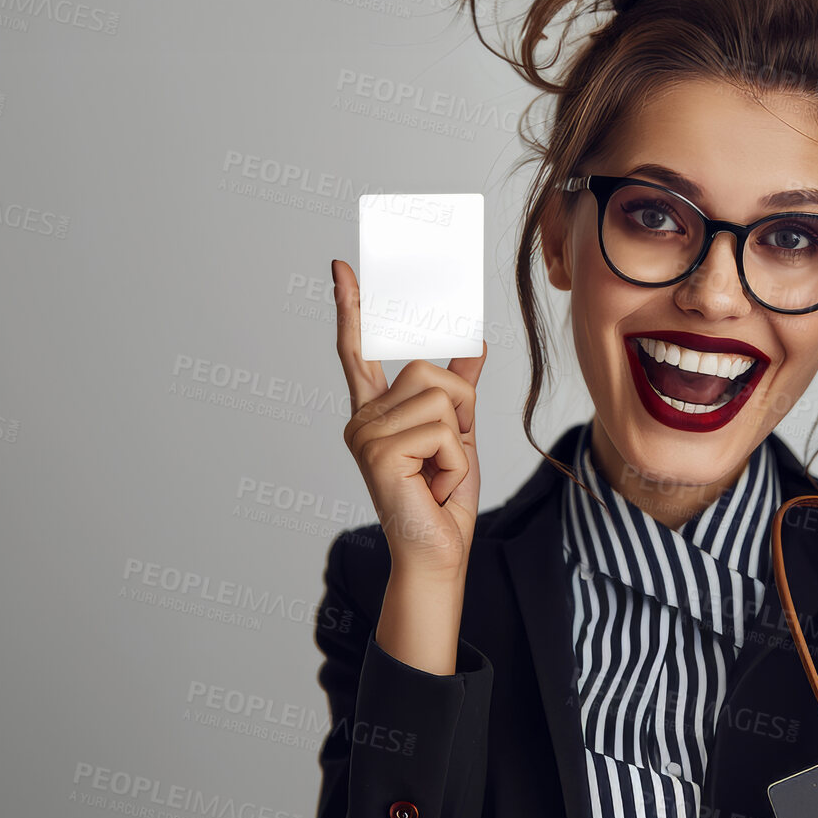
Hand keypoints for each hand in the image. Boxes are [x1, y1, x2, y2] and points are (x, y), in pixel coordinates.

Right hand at [332, 259, 486, 580]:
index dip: (353, 307)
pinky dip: (454, 457)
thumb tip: (473, 341)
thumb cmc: (442, 497)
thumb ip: (459, 386)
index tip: (343, 267)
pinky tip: (434, 483)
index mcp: (374, 412)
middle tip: (447, 453)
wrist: (438, 551)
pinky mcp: (378, 452)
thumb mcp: (459, 432)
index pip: (358, 351)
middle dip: (459, 406)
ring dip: (459, 436)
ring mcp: (364, 436)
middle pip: (428, 370)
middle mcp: (361, 420)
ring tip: (439, 471)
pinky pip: (443, 427)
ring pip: (441, 396)